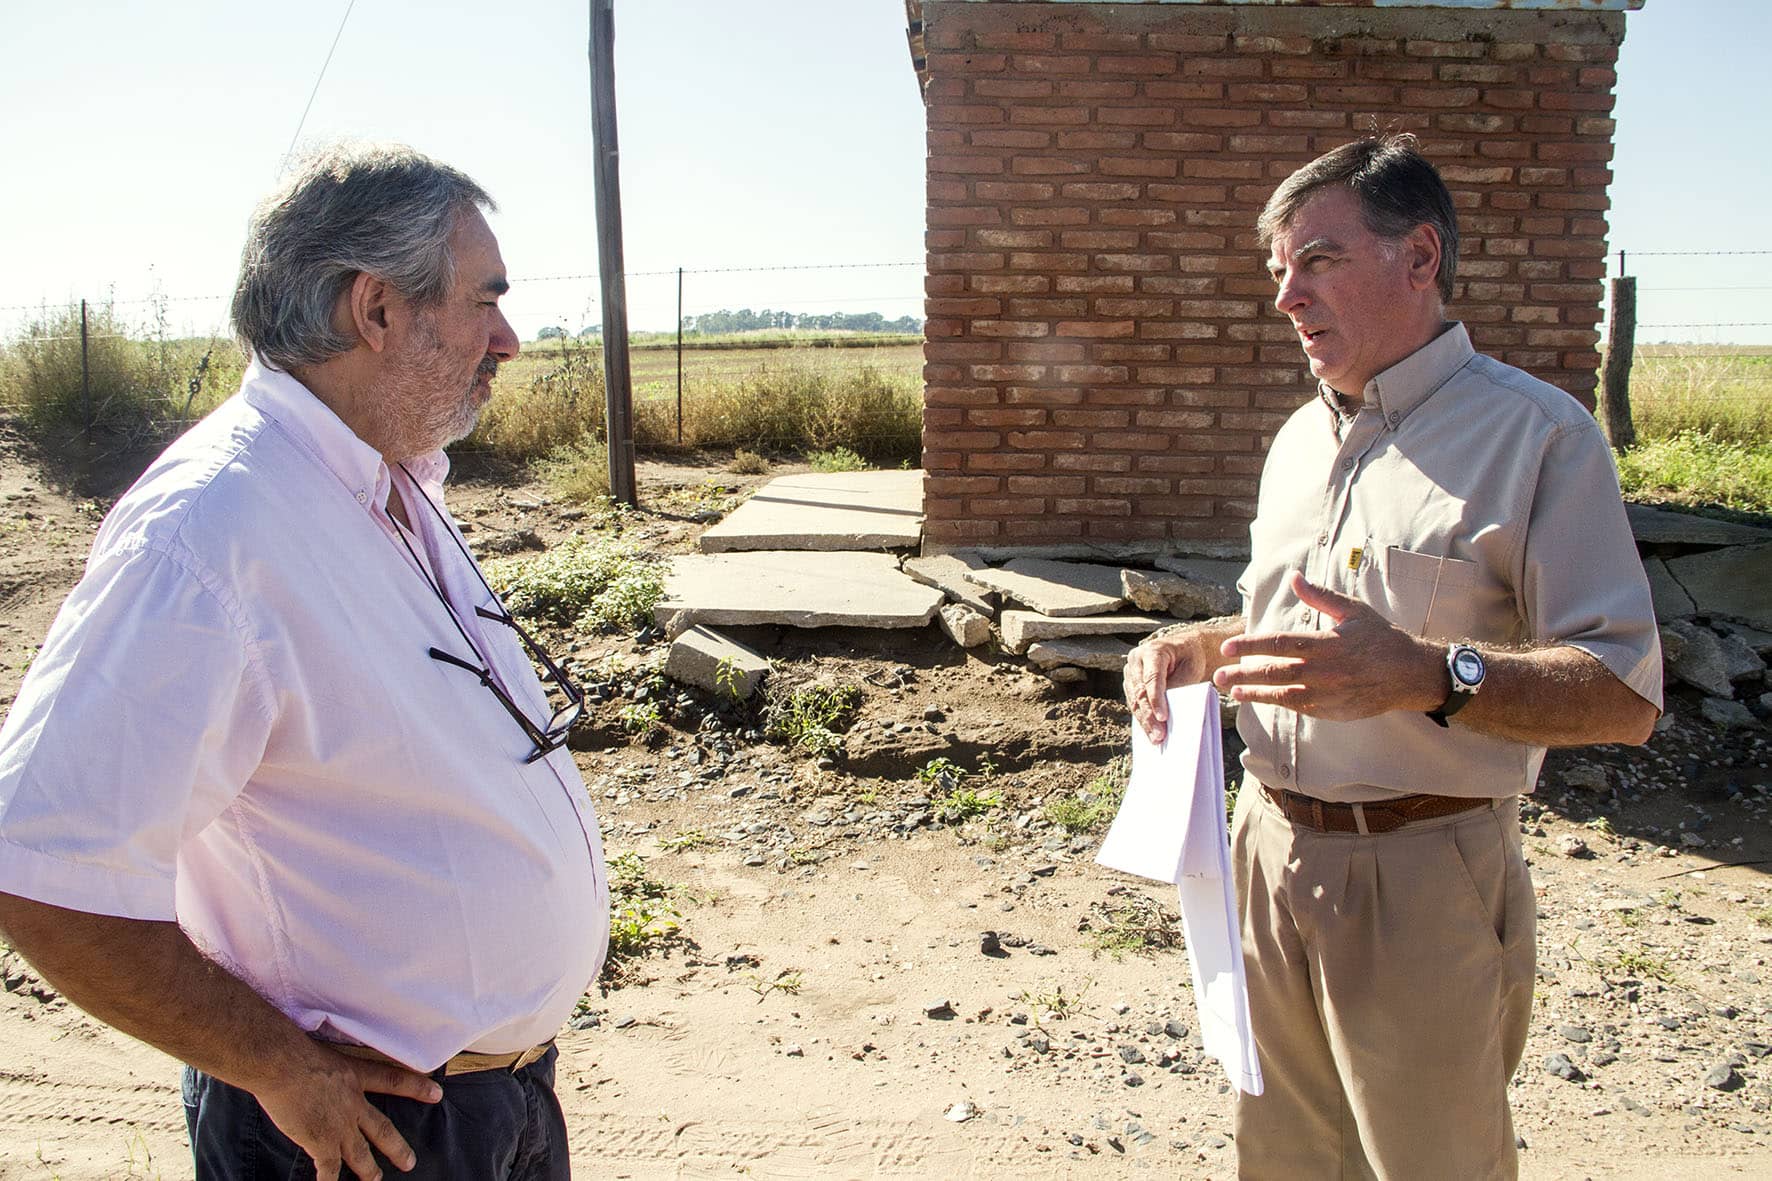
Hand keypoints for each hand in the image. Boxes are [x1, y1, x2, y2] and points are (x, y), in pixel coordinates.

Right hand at [254, 1047, 441, 1180]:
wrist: (283, 1064)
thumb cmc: (296, 1051)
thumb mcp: (326, 1053)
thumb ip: (330, 1069)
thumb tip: (322, 1076)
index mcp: (356, 1077)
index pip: (394, 1081)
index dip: (417, 1088)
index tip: (437, 1094)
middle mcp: (353, 1104)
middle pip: (382, 1129)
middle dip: (397, 1148)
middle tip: (410, 1162)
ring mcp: (340, 1126)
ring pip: (360, 1154)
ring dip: (369, 1170)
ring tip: (376, 1179)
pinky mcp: (321, 1142)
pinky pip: (329, 1169)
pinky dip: (329, 1180)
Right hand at [1123, 631, 1211, 744]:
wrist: (1184, 649)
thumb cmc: (1190, 657)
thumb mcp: (1191, 668)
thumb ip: (1178, 686)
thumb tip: (1169, 712)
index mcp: (1152, 651)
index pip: (1152, 678)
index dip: (1156, 699)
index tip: (1163, 718)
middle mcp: (1136, 660)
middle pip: (1140, 692)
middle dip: (1149, 716)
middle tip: (1159, 736)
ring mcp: (1130, 672)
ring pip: (1134, 700)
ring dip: (1144, 721)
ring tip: (1156, 739)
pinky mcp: (1130, 684)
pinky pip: (1134, 703)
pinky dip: (1143, 718)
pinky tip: (1150, 732)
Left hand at [1212, 571, 1441, 721]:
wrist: (1411, 674)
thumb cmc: (1381, 639)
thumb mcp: (1353, 611)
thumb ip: (1320, 596)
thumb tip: (1294, 577)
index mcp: (1327, 643)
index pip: (1280, 644)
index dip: (1252, 646)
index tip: (1229, 648)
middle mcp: (1325, 670)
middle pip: (1275, 672)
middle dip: (1243, 672)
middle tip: (1218, 673)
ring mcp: (1328, 693)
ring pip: (1283, 694)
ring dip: (1254, 692)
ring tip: (1231, 689)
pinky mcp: (1333, 710)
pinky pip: (1299, 708)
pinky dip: (1276, 703)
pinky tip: (1258, 699)